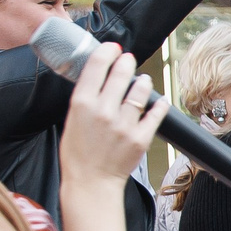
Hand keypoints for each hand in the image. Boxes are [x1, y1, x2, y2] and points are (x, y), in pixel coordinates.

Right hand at [59, 47, 165, 190]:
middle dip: (127, 61)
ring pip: (141, 90)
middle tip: (128, 60)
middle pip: (121, 72)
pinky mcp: (141, 137)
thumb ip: (86, 97)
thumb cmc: (78, 153)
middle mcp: (104, 110)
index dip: (108, 51)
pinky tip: (158, 101)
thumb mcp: (72, 119)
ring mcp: (124, 124)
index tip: (113, 48)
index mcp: (82, 103)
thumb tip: (99, 77)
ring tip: (142, 80)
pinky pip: (156, 113)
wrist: (91, 182)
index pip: (97, 65)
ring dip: (143, 81)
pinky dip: (159, 104)